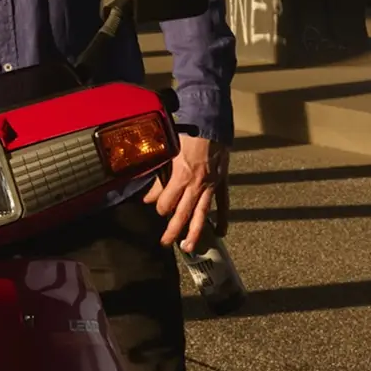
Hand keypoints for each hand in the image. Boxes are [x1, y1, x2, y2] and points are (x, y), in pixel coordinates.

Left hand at [143, 134, 228, 251]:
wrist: (211, 122)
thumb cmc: (187, 134)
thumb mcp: (167, 153)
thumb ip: (158, 177)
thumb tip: (147, 198)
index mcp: (181, 177)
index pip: (166, 203)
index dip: (158, 207)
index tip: (155, 207)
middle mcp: (197, 185)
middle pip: (183, 214)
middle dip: (173, 231)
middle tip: (164, 243)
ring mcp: (212, 185)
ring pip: (202, 214)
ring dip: (195, 232)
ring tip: (189, 247)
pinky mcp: (222, 182)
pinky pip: (223, 204)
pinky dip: (222, 218)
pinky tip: (220, 232)